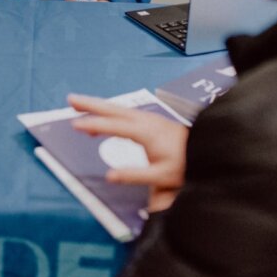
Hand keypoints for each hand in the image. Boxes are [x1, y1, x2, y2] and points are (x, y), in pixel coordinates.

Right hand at [68, 93, 188, 211]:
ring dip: (98, 106)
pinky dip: (110, 112)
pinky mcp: (151, 121)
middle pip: (113, 109)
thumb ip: (134, 176)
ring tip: (79, 105)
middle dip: (91, 104)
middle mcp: (145, 121)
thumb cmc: (185, 164)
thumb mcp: (161, 176)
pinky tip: (104, 118)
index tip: (75, 124)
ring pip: (118, 108)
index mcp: (146, 133)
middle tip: (70, 99)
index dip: (94, 124)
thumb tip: (109, 176)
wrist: (206, 150)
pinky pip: (124, 113)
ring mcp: (148, 118)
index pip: (114, 126)